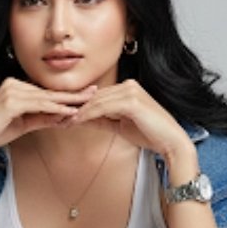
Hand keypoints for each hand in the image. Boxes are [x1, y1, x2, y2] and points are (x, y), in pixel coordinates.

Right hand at [0, 78, 97, 157]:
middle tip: (94, 92)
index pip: (45, 91)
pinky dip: (55, 108)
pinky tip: (69, 111)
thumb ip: (41, 119)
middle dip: (72, 94)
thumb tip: (61, 117)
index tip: (84, 96)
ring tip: (87, 102)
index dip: (65, 95)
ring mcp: (11, 90)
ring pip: (46, 97)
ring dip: (68, 101)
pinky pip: (38, 105)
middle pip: (49, 91)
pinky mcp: (11, 101)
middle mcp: (13, 84)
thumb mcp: (23, 125)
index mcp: (15, 86)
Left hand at [67, 79, 197, 174]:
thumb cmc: (150, 134)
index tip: (64, 115)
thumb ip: (104, 120)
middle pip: (95, 96)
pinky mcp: (131, 100)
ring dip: (78, 111)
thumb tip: (86, 119)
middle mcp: (128, 85)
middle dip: (75, 107)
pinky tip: (75, 121)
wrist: (170, 142)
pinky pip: (103, 107)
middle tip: (56, 115)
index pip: (98, 96)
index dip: (80, 106)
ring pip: (96, 101)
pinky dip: (88, 114)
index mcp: (127, 89)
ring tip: (62, 120)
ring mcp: (130, 91)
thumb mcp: (121, 126)